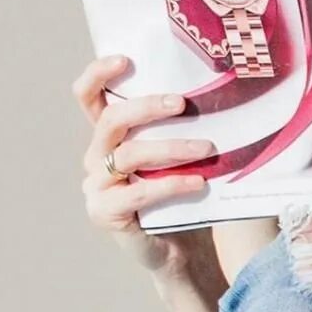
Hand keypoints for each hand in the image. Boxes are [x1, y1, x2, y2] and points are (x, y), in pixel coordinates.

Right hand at [72, 56, 217, 279]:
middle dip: (147, 107)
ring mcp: (97, 186)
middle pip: (111, 121)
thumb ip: (181, 130)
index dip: (98, 75)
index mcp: (108, 138)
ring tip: (208, 148)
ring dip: (171, 147)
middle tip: (183, 103)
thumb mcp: (180, 158)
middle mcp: (94, 157)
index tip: (126, 60)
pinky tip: (198, 182)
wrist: (181, 250)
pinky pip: (137, 193)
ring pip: (128, 155)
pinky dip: (170, 185)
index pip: (89, 97)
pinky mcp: (106, 213)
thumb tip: (223, 95)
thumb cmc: (183, 197)